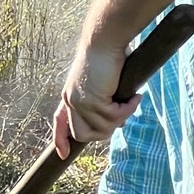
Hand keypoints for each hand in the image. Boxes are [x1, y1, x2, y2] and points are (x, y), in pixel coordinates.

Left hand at [53, 38, 135, 156]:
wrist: (105, 40)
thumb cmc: (108, 55)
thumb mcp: (102, 81)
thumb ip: (104, 100)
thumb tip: (118, 120)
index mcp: (70, 95)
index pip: (59, 121)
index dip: (60, 138)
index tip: (62, 154)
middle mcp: (71, 99)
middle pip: (82, 134)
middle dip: (104, 132)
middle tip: (121, 116)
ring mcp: (80, 101)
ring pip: (101, 128)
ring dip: (120, 119)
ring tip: (131, 102)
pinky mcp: (92, 99)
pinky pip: (113, 117)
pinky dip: (127, 110)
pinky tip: (135, 97)